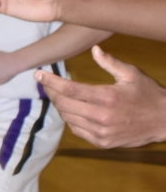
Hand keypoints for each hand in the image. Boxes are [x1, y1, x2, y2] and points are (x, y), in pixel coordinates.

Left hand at [43, 48, 165, 148]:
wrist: (164, 121)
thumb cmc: (148, 94)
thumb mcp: (132, 74)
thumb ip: (110, 63)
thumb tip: (95, 49)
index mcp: (107, 97)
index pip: (70, 89)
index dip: (51, 82)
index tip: (38, 75)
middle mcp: (101, 116)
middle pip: (64, 104)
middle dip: (52, 93)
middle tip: (46, 84)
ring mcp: (101, 132)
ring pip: (68, 118)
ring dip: (61, 106)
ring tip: (59, 95)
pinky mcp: (102, 142)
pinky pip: (77, 130)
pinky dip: (71, 119)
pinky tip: (73, 110)